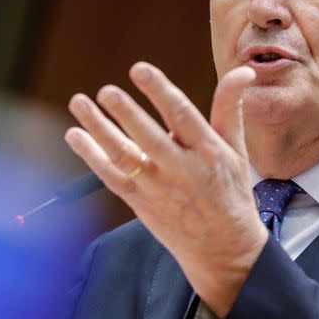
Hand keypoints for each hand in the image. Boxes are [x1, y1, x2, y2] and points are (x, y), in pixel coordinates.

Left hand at [65, 61, 266, 317]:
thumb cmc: (230, 192)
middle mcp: (183, 170)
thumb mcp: (236, 149)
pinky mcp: (141, 203)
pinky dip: (91, 156)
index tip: (139, 69)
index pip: (182, 115)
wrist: (223, 248)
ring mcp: (158, 189)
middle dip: (127, 113)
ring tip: (78, 102)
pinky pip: (111, 177)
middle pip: (149, 137)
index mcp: (208, 152)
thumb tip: (243, 72)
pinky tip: (75, 134)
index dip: (159, 91)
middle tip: (106, 91)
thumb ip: (230, 108)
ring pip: (124, 155)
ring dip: (98, 128)